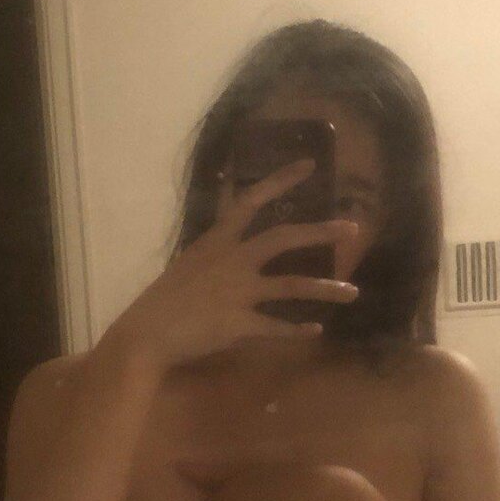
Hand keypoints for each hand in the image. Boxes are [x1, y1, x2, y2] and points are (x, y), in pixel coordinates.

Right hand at [111, 160, 360, 371]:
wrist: (145, 335)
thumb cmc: (162, 301)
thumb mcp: (189, 266)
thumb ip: (216, 258)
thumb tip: (234, 254)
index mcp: (217, 242)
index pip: (251, 200)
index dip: (281, 180)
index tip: (310, 164)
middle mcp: (232, 260)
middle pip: (283, 238)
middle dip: (320, 232)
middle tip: (353, 229)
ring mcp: (238, 292)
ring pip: (292, 285)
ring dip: (325, 289)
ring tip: (353, 292)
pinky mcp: (240, 323)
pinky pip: (278, 326)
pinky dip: (298, 331)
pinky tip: (315, 332)